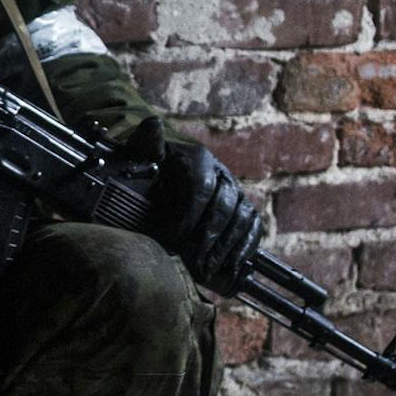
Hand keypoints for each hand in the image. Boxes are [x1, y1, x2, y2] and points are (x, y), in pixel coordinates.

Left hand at [149, 137, 261, 295]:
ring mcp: (236, 192)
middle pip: (223, 206)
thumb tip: (153, 126)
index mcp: (199, 158)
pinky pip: (253, 226)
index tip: (172, 237)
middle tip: (193, 260)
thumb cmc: (150, 165)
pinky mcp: (244, 208)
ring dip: (226, 247)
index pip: (200, 186)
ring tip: (209, 269)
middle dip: (208, 236)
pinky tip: (233, 267)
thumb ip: (146, 144)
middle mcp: (223, 173)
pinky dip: (245, 247)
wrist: (166, 170)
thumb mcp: (142, 153)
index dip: (188, 214)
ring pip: (241, 218)